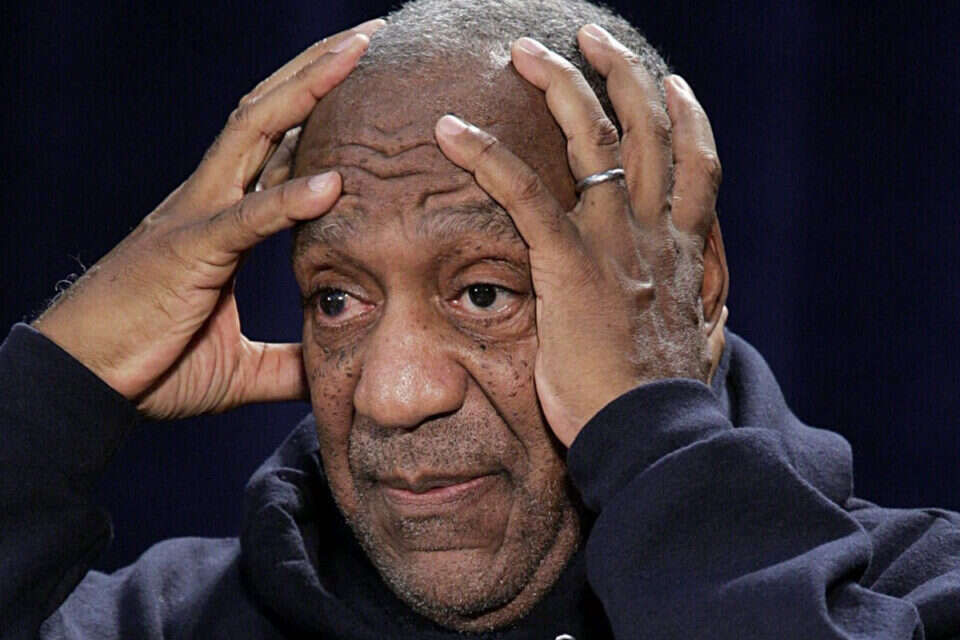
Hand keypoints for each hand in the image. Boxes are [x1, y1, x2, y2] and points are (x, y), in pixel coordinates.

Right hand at [32, 19, 383, 419]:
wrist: (82, 382)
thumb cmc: (152, 364)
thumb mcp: (239, 366)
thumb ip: (286, 362)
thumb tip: (328, 372)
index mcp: (224, 218)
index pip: (278, 148)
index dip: (319, 111)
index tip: (366, 85)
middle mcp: (210, 200)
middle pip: (268, 114)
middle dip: (318, 70)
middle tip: (370, 36)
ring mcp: (196, 217)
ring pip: (254, 133)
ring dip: (307, 90)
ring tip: (355, 53)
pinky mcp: (186, 251)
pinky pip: (243, 218)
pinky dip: (286, 199)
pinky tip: (331, 183)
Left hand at [435, 25, 727, 445]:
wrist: (653, 437)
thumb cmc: (666, 400)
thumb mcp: (700, 346)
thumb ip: (704, 316)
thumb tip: (715, 310)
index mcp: (685, 250)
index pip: (696, 164)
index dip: (686, 117)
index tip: (670, 85)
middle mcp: (655, 232)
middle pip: (648, 128)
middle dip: (621, 72)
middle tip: (593, 36)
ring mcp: (615, 243)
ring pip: (593, 139)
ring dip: (561, 85)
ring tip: (527, 51)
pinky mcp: (569, 265)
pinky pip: (524, 194)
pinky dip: (484, 157)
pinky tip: (449, 131)